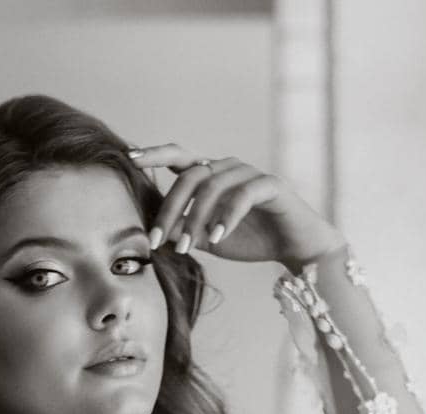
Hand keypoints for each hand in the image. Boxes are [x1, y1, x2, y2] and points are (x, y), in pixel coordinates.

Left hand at [128, 141, 344, 268]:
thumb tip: (153, 232)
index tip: (130, 158)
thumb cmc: (252, 239)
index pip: (178, 158)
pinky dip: (226, 216)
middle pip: (189, 175)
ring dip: (195, 219)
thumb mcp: (209, 239)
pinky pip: (242, 195)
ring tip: (187, 248)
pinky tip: (216, 237)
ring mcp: (249, 173)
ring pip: (212, 187)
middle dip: (169, 208)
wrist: (295, 246)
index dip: (154, 154)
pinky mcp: (270, 185)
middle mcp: (227, 167)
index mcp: (211, 175)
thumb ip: (184, 231)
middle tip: (156, 240)